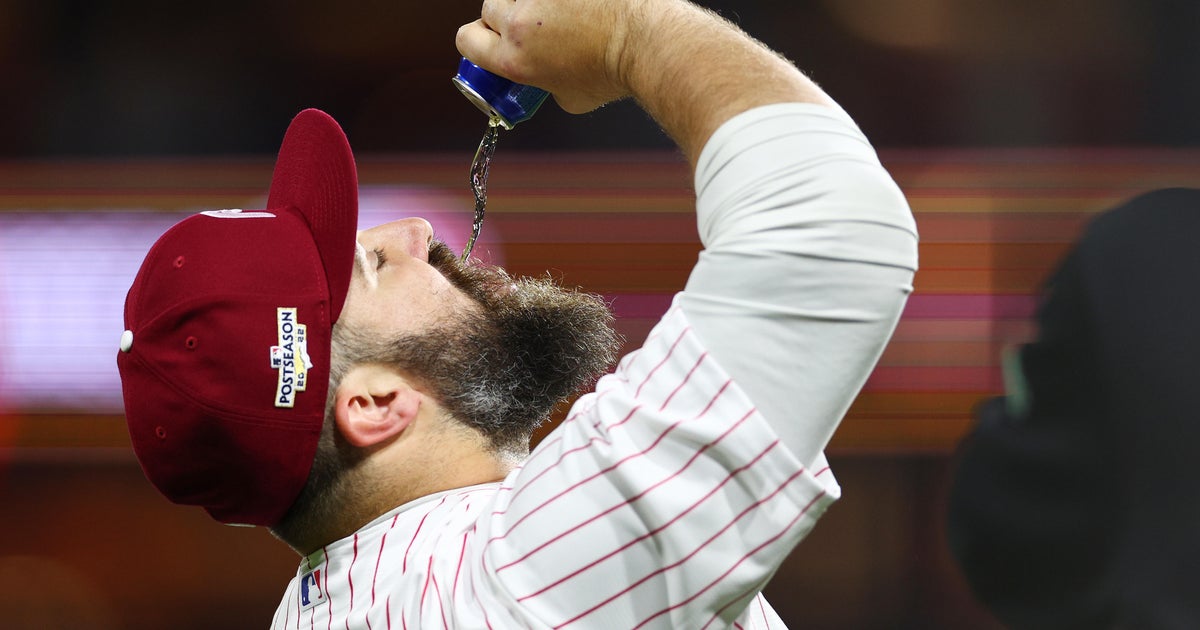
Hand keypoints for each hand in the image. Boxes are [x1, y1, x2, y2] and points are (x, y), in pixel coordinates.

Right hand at [455, 0, 641, 113]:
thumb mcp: (573, 98)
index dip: (476, 41)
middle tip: (533, 25)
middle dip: (507, 16)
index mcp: (514, 59)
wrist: (647, 40)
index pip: (467, 41)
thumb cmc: (617, 71)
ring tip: (562, 11)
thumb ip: (548, 86)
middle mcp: (519, 23)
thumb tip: (549, 82)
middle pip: (490, 8)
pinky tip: (577, 5)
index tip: (489, 40)